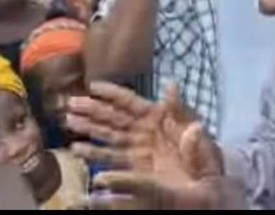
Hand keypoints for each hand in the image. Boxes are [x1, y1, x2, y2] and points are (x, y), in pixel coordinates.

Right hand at [66, 82, 223, 208]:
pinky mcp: (134, 170)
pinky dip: (93, 154)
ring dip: (87, 128)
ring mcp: (137, 150)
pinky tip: (76, 149)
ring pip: (107, 135)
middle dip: (91, 109)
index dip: (110, 93)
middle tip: (69, 103)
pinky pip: (111, 158)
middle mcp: (142, 131)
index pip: (129, 101)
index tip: (91, 85)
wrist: (207, 189)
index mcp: (156, 117)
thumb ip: (180, 111)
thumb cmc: (204, 156)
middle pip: (112, 117)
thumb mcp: (195, 132)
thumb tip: (171, 85)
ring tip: (68, 121)